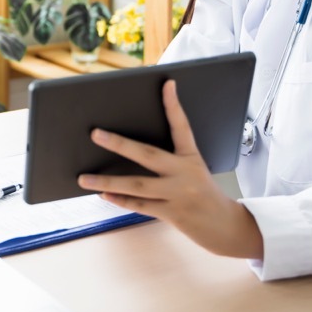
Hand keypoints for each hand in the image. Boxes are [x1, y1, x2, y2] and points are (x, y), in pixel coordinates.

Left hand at [77, 80, 263, 258]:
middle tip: (95, 134)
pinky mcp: (172, 213)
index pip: (182, 126)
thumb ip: (172, 160)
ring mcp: (178, 194)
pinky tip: (103, 195)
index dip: (174, 105)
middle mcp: (185, 173)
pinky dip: (120, 200)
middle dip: (119, 143)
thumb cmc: (205, 194)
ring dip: (107, 182)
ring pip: (136, 184)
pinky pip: (140, 204)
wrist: (227, 227)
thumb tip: (133, 150)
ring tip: (84, 178)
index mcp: (192, 158)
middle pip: (147, 154)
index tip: (167, 84)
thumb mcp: (195, 170)